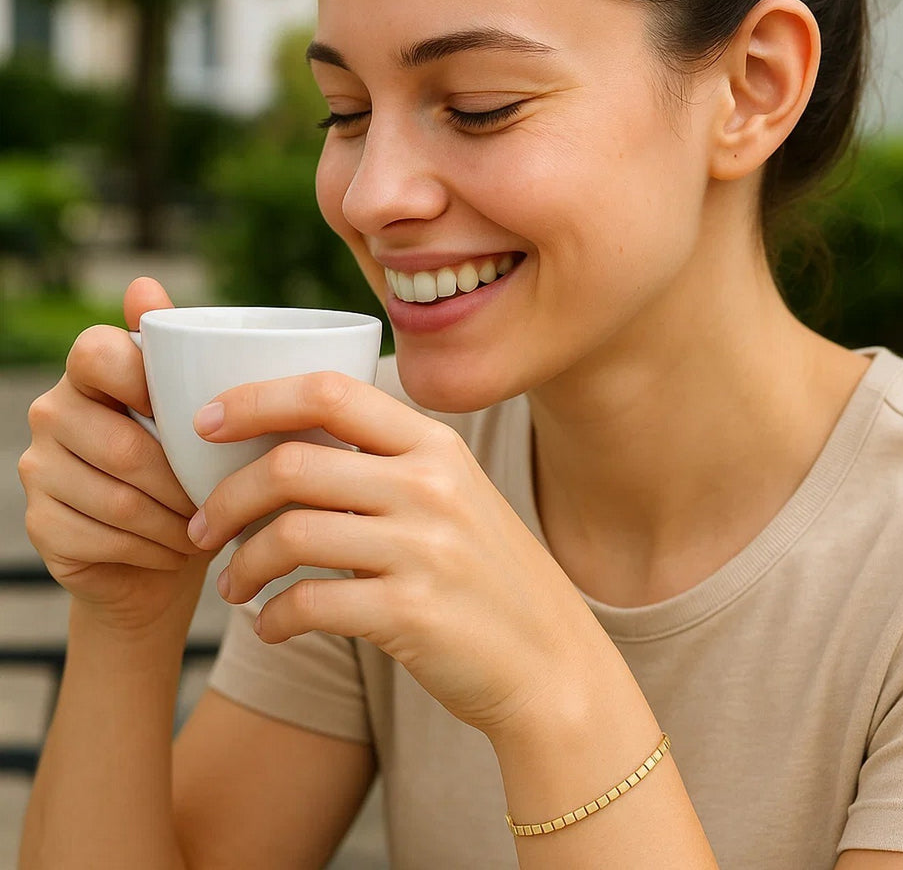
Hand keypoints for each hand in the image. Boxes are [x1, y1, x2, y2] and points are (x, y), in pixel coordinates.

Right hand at [18, 278, 212, 633]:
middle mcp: (53, 411)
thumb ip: (180, 348)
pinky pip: (101, 538)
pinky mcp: (40, 522)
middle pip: (122, 445)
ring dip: (175, 522)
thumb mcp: (201, 405)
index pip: (98, 353)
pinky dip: (152, 549)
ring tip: (208, 528)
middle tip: (224, 499)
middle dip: (184, 481)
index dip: (146, 383)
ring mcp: (39, 468)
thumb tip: (143, 283)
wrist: (167, 546)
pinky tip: (176, 550)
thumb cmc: (194, 462)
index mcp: (90, 369)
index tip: (199, 418)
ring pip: (117, 498)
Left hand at [189, 371, 613, 739]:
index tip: (206, 421)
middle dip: (225, 497)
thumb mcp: (454, 496)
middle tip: (202, 526)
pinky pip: (308, 605)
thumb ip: (387, 464)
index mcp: (436, 445)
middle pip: (292, 465)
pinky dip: (272, 620)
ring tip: (233, 585)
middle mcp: (431, 485)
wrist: (550, 661)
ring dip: (241, 564)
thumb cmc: (487, 576)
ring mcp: (424, 548)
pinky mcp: (411, 613)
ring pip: (289, 535)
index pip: (332, 391)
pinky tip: (272, 627)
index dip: (256, 398)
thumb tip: (283, 446)